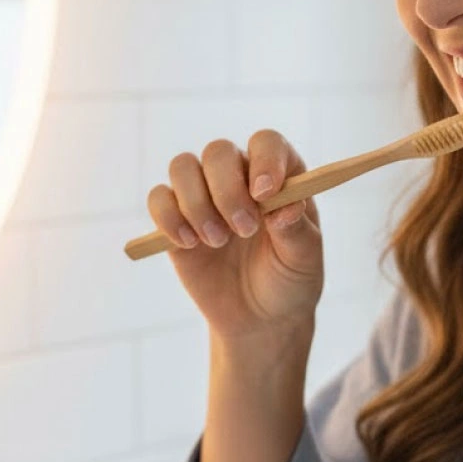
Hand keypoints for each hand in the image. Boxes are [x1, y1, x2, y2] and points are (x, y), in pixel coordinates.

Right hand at [147, 130, 324, 366]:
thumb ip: (296, 231)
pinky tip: (189, 245)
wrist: (258, 318)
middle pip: (218, 152)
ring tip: (218, 242)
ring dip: (197, 205)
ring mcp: (204, 195)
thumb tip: (283, 208)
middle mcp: (239, 176)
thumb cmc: (288, 281)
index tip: (264, 193)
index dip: (263, 160)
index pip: (266, 143)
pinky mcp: (175, 218)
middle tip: (244, 230)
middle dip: (227, 190)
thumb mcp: (304, 260)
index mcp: (279, 175)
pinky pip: (158, 198)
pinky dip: (168, 218)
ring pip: (182, 167)